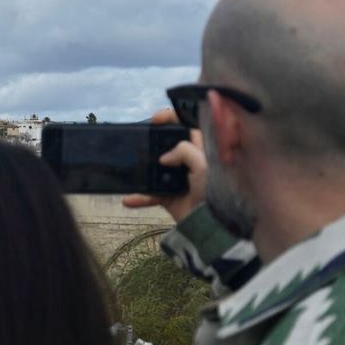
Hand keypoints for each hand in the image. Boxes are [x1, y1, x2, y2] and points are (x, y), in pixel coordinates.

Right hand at [122, 107, 206, 222]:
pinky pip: (150, 194)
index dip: (173, 117)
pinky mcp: (169, 197)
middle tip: (140, 140)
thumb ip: (183, 151)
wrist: (212, 226)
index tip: (156, 119)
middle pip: (167, 144)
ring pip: (155, 169)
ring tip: (131, 168)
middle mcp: (190, 161)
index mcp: (203, 148)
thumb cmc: (215, 192)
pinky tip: (128, 199)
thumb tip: (164, 158)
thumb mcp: (203, 164)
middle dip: (152, 141)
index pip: (189, 124)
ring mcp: (178, 179)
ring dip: (141, 170)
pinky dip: (139, 197)